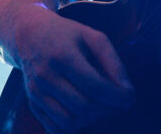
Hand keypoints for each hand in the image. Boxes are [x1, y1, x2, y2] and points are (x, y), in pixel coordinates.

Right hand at [13, 3, 133, 132]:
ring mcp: (36, 92)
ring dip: (91, 120)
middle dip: (106, 109)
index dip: (116, 97)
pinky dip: (74, 126)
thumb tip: (127, 90)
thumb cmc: (68, 35)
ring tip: (100, 106)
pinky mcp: (32, 103)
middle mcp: (46, 76)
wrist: (30, 35)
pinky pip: (55, 128)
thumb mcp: (93, 37)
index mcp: (63, 55)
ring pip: (69, 122)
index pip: (95, 86)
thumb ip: (112, 61)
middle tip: (116, 102)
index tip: (130, 98)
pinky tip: (83, 111)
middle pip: (84, 107)